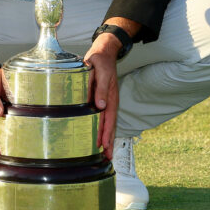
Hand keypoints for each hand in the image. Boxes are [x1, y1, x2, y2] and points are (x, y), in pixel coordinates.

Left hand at [84, 36, 120, 157]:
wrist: (103, 51)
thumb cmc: (100, 60)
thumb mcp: (100, 71)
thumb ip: (100, 88)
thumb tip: (101, 106)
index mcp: (110, 96)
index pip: (108, 119)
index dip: (106, 133)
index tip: (105, 146)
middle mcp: (109, 101)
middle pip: (110, 125)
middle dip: (109, 141)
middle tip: (107, 157)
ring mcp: (106, 101)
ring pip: (107, 123)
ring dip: (106, 138)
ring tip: (105, 153)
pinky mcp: (101, 99)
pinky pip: (102, 117)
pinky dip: (102, 129)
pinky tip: (99, 137)